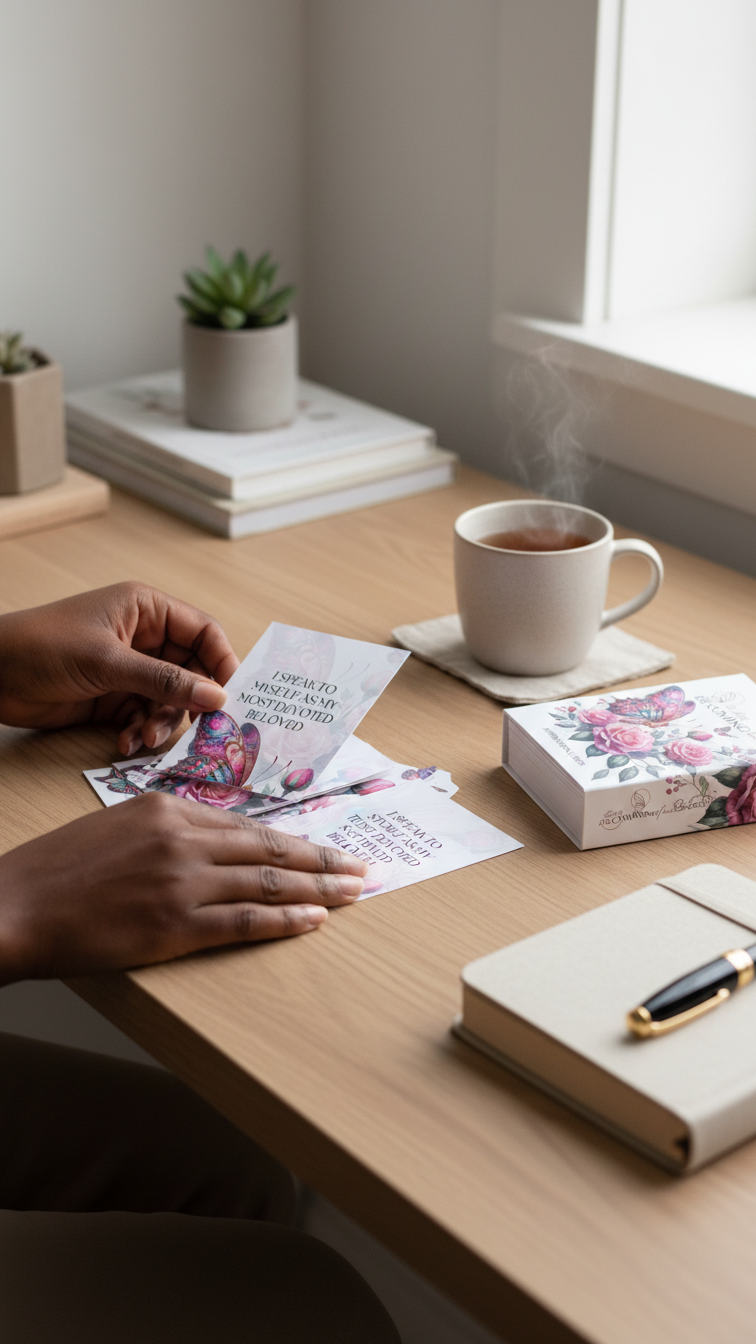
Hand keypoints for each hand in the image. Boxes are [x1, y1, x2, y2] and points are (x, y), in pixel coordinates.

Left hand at [0, 582, 238, 756]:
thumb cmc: (43, 647)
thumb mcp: (109, 662)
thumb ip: (165, 681)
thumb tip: (217, 696)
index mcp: (147, 610)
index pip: (203, 633)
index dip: (222, 663)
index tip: (231, 698)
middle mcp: (143, 638)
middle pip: (191, 672)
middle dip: (189, 702)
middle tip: (193, 729)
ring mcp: (128, 669)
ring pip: (169, 700)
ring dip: (162, 722)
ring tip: (144, 738)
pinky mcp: (112, 697)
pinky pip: (144, 716)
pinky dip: (140, 731)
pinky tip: (126, 743)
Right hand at [0, 793, 367, 983]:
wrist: (18, 905)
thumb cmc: (59, 870)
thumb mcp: (116, 826)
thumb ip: (168, 831)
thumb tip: (214, 845)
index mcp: (168, 810)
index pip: (246, 826)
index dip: (291, 839)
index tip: (321, 846)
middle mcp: (183, 839)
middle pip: (270, 849)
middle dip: (322, 859)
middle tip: (360, 868)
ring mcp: (183, 882)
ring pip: (268, 882)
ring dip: (319, 888)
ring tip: (353, 892)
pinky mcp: (176, 925)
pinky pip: (245, 920)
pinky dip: (285, 920)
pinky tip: (313, 920)